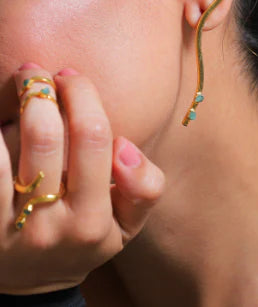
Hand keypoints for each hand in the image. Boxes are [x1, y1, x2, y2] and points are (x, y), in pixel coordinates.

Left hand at [0, 64, 164, 294]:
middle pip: (48, 137)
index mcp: (95, 220)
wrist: (32, 283)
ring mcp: (11, 226)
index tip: (75, 80)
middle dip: (47, 90)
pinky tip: (8, 119)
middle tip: (47, 73)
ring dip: (20, 105)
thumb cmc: (87, 238)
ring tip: (26, 82)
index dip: (84, 99)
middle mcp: (51, 225)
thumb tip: (124, 146)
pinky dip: (0, 132)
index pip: (96, 141)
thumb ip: (145, 186)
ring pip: (12, 145)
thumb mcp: (129, 224)